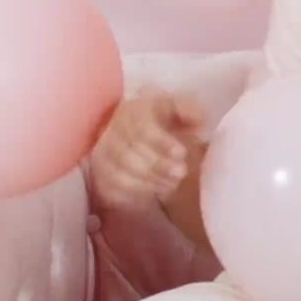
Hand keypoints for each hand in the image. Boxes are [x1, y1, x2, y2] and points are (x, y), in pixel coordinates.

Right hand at [87, 87, 202, 210]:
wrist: (146, 140)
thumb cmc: (167, 124)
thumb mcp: (181, 112)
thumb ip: (191, 112)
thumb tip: (200, 121)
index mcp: (133, 109)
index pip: (140, 127)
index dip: (161, 141)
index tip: (182, 153)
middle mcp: (112, 128)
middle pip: (128, 152)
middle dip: (159, 165)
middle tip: (182, 173)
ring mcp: (103, 152)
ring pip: (120, 172)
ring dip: (150, 181)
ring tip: (174, 183)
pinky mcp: (101, 172)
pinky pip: (115, 186)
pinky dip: (139, 191)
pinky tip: (158, 190)